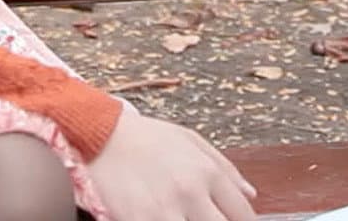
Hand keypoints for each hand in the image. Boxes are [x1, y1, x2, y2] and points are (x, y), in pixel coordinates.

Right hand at [90, 110, 256, 220]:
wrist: (98, 135)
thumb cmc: (143, 138)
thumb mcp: (190, 140)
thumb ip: (225, 168)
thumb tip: (250, 194)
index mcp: (206, 171)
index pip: (242, 214)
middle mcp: (190, 192)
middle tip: (207, 219)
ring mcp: (165, 210)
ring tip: (182, 217)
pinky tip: (162, 220)